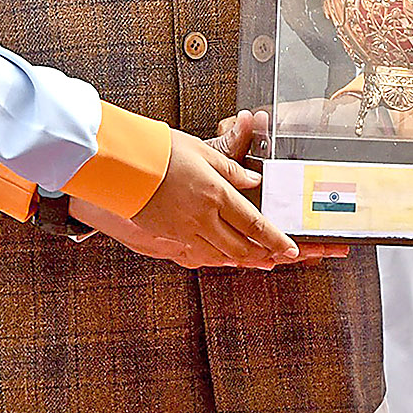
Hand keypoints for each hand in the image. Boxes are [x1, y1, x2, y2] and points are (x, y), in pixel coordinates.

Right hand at [73, 113, 345, 266]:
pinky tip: (223, 257)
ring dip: (242, 260)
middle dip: (264, 255)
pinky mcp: (168, 236)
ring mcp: (184, 230)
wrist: (121, 165)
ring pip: (221, 255)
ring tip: (258, 261)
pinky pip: (198, 254)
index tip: (291, 249)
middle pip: (241, 246)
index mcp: (215, 193)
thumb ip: (230, 170)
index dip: (275, 239)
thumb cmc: (160, 151)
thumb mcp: (200, 151)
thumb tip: (254, 182)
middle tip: (279, 259)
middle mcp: (203, 217)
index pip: (254, 223)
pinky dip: (216, 258)